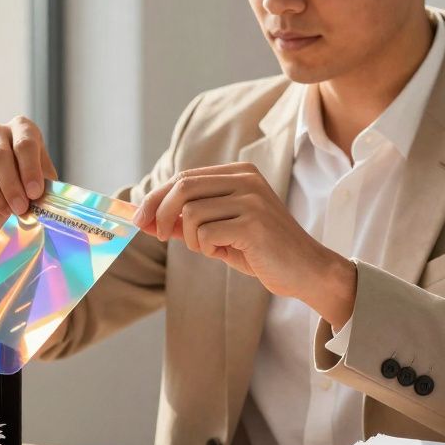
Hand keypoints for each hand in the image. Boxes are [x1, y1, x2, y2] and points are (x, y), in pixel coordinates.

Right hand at [0, 116, 58, 236]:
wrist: (14, 183)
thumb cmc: (34, 175)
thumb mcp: (45, 175)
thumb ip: (45, 184)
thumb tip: (42, 200)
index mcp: (22, 127)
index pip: (24, 144)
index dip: (30, 170)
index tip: (35, 193)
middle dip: (11, 186)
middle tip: (21, 208)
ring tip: (10, 212)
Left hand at [132, 163, 356, 328]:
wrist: (305, 271)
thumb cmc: (261, 251)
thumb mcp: (220, 231)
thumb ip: (187, 221)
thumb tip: (147, 218)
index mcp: (239, 173)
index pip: (185, 177)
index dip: (156, 197)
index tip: (139, 219)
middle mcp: (246, 179)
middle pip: (182, 187)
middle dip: (159, 213)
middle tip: (155, 235)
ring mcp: (251, 199)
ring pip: (191, 213)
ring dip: (189, 238)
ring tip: (210, 248)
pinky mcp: (253, 224)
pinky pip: (204, 233)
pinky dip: (204, 248)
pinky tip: (224, 252)